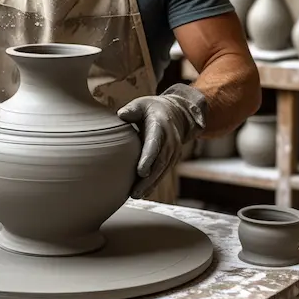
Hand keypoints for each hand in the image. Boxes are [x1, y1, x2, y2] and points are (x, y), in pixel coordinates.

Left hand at [117, 83, 206, 198]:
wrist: (176, 113)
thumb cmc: (152, 109)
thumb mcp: (142, 103)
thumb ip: (132, 109)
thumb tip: (121, 115)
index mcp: (161, 126)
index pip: (155, 143)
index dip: (149, 158)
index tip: (141, 171)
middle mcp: (170, 141)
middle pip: (160, 162)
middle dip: (148, 179)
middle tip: (134, 192)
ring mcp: (173, 151)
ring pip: (162, 171)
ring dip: (150, 185)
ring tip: (135, 195)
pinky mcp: (172, 159)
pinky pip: (163, 173)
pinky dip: (154, 183)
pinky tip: (143, 192)